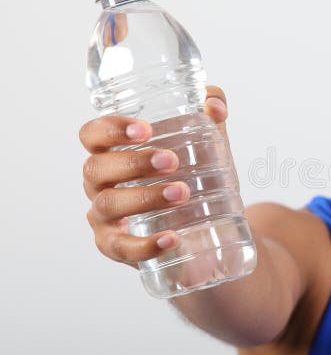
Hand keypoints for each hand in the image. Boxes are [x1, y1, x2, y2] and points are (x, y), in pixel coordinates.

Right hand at [80, 85, 229, 267]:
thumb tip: (214, 106)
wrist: (209, 226)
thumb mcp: (207, 141)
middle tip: (172, 161)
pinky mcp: (117, 248)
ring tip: (182, 193)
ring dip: (144, 197)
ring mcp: (105, 217)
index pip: (92, 135)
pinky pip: (122, 248)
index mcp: (113, 153)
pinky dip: (146, 244)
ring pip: (108, 204)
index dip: (111, 129)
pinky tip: (172, 238)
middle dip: (134, 163)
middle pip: (96, 168)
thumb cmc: (194, 175)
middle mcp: (100, 183)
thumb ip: (211, 112)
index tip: (145, 129)